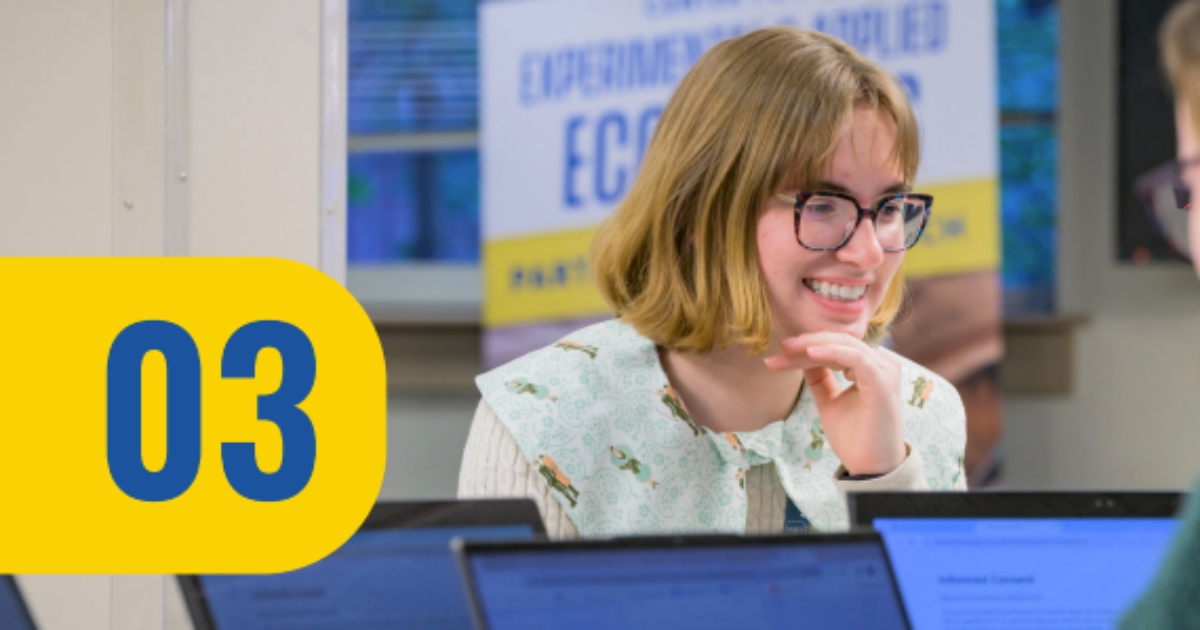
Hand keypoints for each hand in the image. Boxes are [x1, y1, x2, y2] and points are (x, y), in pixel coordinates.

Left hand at [764, 332, 904, 475]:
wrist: (870, 468)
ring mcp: (884, 372)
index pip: (835, 347)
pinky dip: (833, 352)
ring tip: (789, 349)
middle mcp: (881, 364)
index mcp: (871, 366)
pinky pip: (857, 359)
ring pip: (845, 345)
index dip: (806, 347)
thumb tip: (802, 356)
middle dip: (806, 343)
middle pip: (838, 342)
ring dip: (814, 345)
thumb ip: (819, 378)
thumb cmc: (854, 436)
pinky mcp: (883, 384)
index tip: (779, 352)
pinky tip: (811, 353)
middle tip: (781, 346)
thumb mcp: (829, 400)